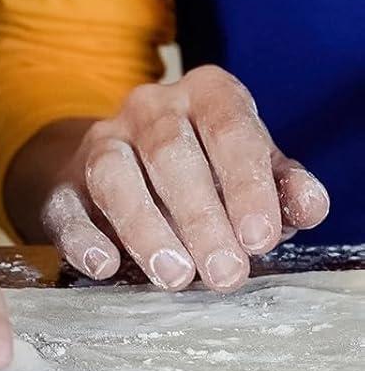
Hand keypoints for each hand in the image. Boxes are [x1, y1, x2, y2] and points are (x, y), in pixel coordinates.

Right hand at [40, 66, 329, 290]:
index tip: (260, 237)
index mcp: (205, 95)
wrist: (124, 168)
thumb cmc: (207, 171)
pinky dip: (82, 238)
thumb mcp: (253, 171)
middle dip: (200, 218)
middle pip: (169, 153)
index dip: (246, 184)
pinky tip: (104, 265)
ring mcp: (99, 141)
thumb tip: (309, 206)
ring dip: (144, 228)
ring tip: (174, 276)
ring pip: (113, 175)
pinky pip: (65, 205)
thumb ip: (283, 186)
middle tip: (225, 273)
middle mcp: (149, 108)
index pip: (229, 129)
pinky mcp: (62, 183)